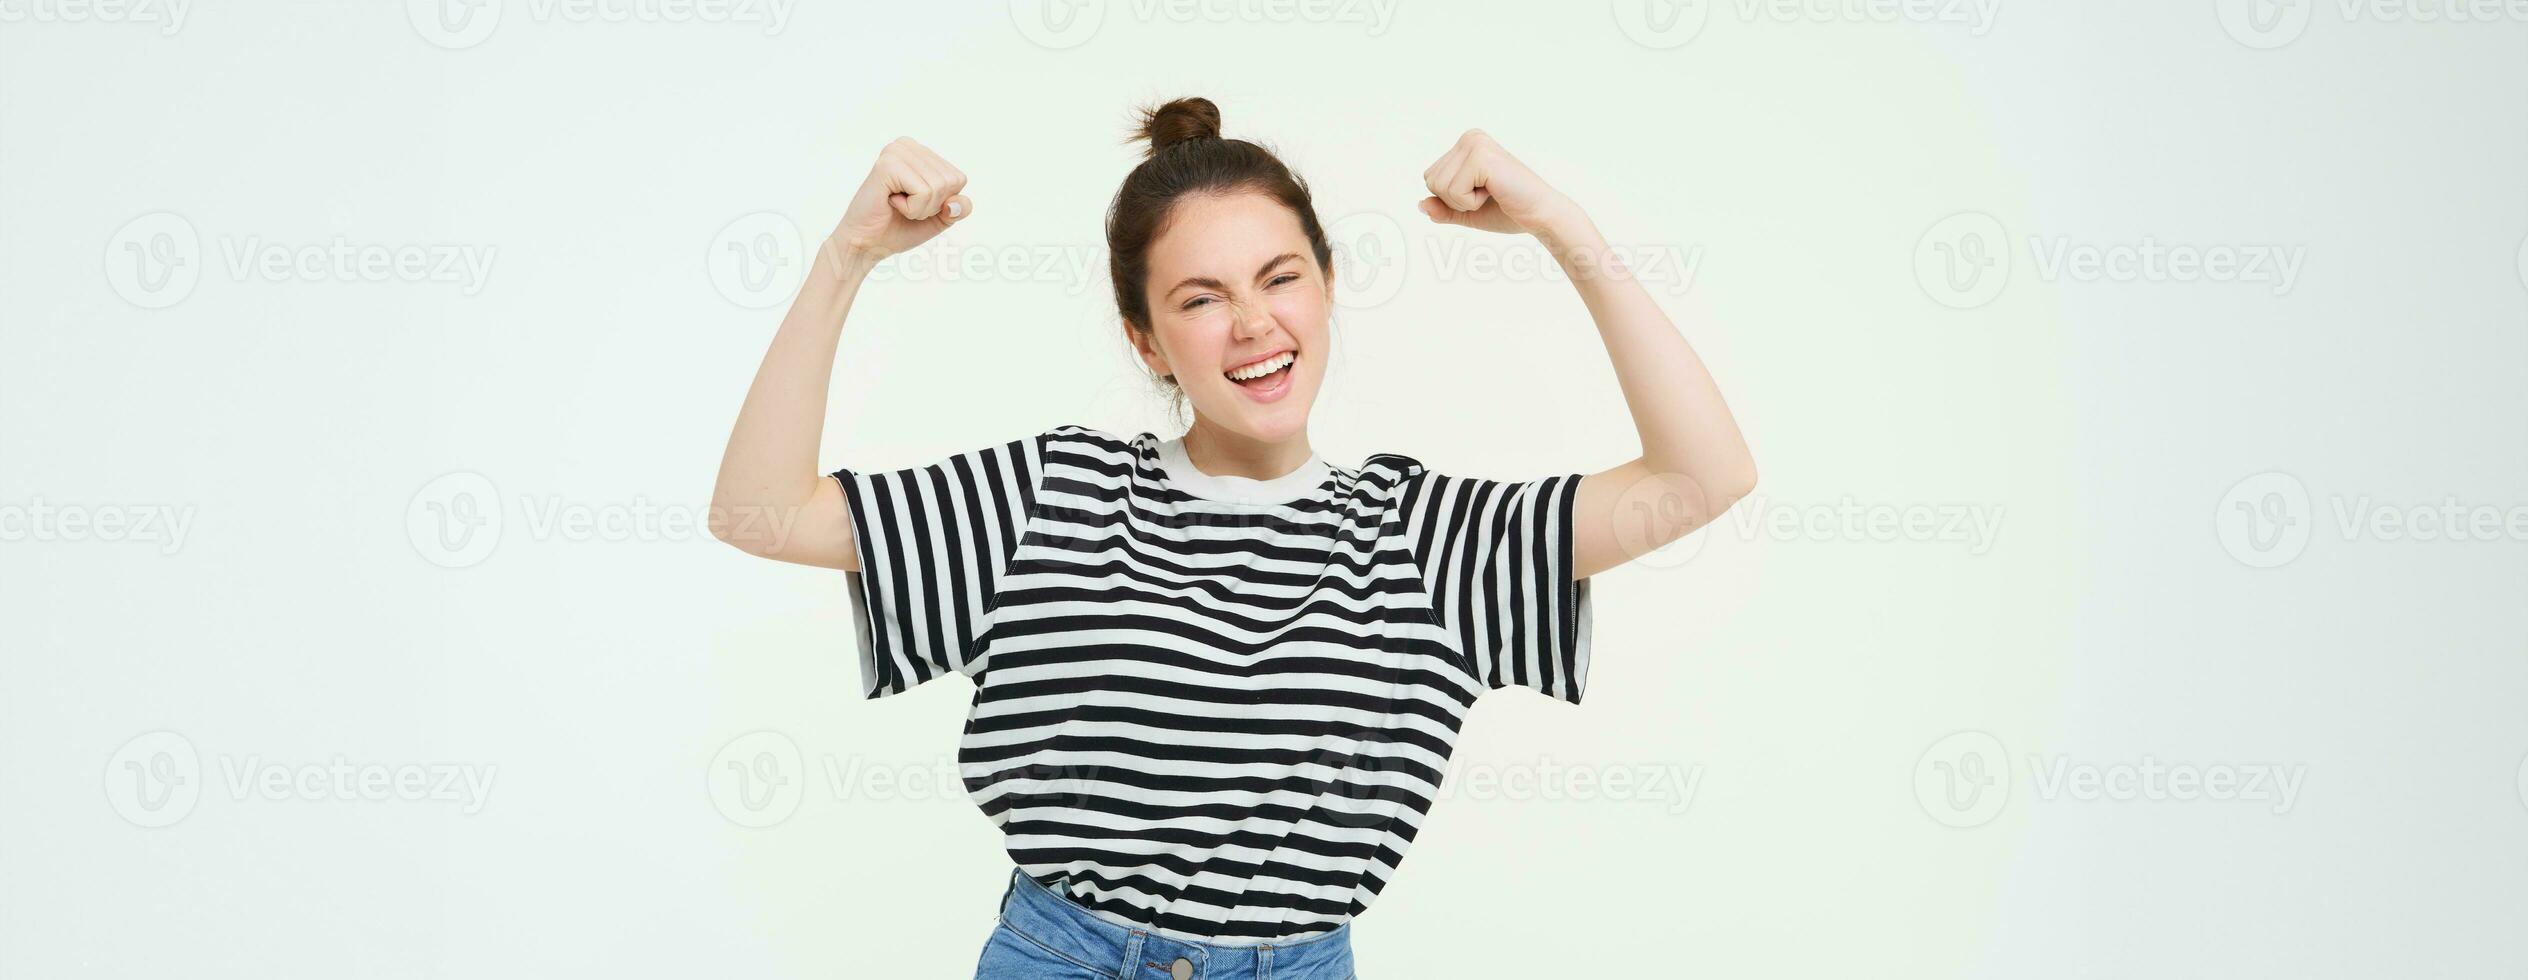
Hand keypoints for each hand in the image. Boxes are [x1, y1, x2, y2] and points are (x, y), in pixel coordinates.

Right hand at [829, 137, 971, 261]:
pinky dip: (912, 208)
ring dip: (920, 208)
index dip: (943, 202)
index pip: (959, 178)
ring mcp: (896, 152)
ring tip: (897, 204)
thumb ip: (959, 208)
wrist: (868, 244)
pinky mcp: (887, 165)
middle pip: (950, 181)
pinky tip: (891, 202)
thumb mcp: (940, 218)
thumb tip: (957, 202)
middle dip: (931, 205)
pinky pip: (924, 191)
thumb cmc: (899, 228)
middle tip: (904, 205)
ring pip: (938, 186)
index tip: (916, 203)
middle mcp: (908, 145)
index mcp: (921, 152)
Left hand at [1417, 129, 1579, 238]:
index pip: (1430, 178)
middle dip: (1455, 200)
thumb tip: (1420, 205)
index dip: (1452, 198)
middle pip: (1430, 180)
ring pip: (1438, 186)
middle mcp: (1470, 137)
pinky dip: (1471, 202)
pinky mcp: (1481, 156)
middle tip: (1488, 194)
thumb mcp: (1467, 212)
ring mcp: (1475, 143)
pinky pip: (1453, 191)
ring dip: (1464, 201)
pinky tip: (1495, 192)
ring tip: (1492, 192)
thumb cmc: (1509, 211)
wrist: (1541, 216)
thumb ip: (1443, 209)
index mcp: (1466, 144)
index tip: (1483, 193)